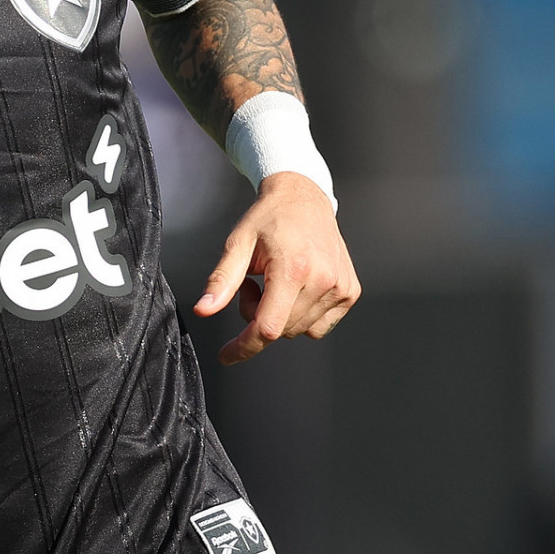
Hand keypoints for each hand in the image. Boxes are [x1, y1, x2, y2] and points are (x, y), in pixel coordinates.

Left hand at [195, 172, 360, 363]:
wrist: (304, 198)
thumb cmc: (268, 219)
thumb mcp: (237, 244)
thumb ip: (221, 281)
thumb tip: (203, 310)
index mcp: (293, 269)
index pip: (267, 326)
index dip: (244, 346)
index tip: (227, 355)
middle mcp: (323, 280)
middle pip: (281, 330)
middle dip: (257, 317)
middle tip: (253, 284)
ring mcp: (341, 288)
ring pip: (299, 330)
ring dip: (280, 316)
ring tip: (274, 281)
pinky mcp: (351, 291)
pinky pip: (319, 326)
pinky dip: (301, 315)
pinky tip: (295, 288)